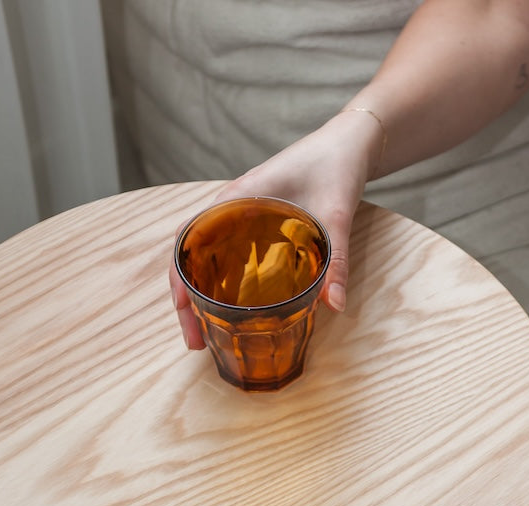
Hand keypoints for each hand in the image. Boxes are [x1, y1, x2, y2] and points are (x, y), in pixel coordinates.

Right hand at [168, 110, 383, 348]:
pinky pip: (227, 255)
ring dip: (201, 293)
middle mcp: (231, 208)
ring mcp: (243, 216)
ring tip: (207, 331)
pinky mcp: (258, 223)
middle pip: (191, 256)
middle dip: (186, 300)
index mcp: (236, 199)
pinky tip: (232, 308)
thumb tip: (334, 306)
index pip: (187, 241)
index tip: (184, 315)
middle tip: (196, 340)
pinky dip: (221, 282)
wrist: (349, 142)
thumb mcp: (336, 216)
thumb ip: (336, 260)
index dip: (179, 281)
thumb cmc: (336, 166)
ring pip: (206, 257)